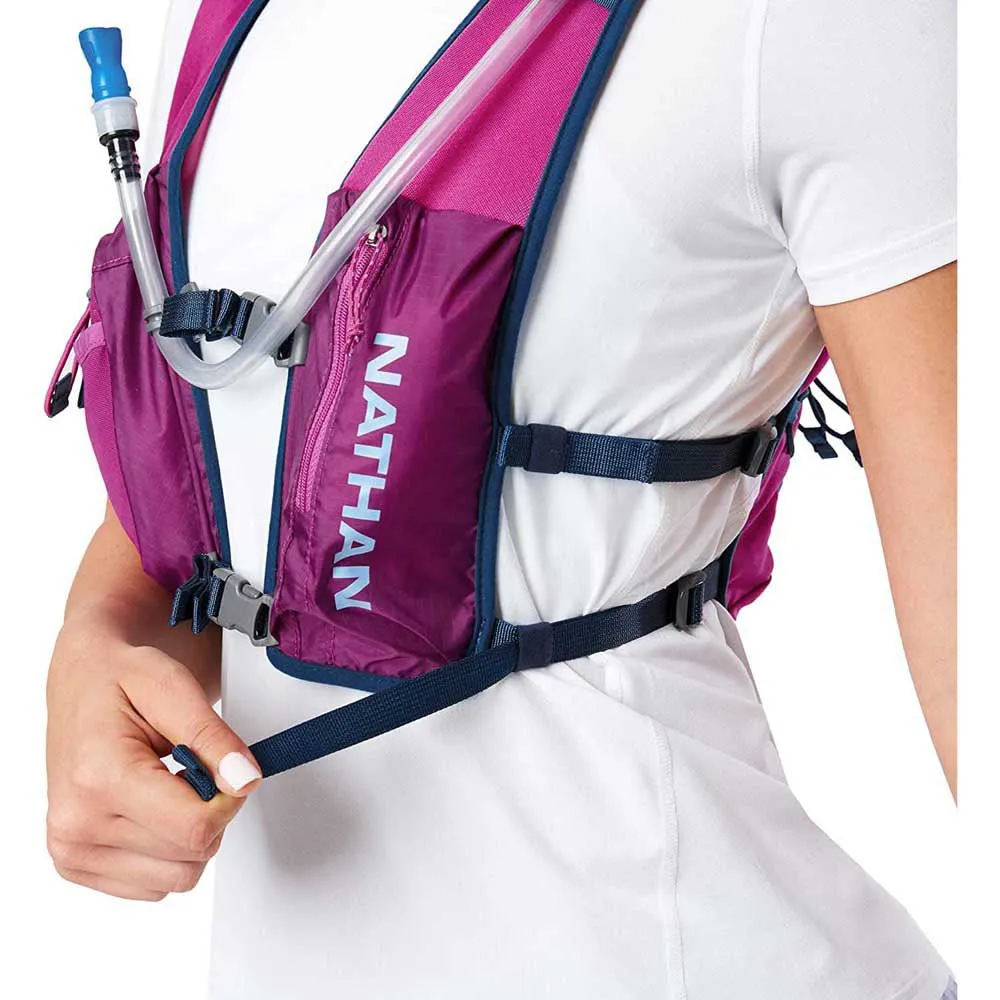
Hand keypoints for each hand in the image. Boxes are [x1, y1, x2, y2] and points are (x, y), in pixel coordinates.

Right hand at [46, 621, 260, 900]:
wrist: (81, 683)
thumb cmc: (119, 680)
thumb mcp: (173, 687)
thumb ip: (213, 737)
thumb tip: (245, 780)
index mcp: (99, 778)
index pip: (195, 827)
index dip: (229, 800)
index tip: (225, 769)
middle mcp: (76, 824)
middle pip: (191, 855)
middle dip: (210, 813)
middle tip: (192, 769)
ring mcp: (72, 850)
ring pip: (177, 877)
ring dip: (190, 835)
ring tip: (169, 787)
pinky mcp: (77, 865)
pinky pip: (155, 886)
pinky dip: (168, 851)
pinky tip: (153, 809)